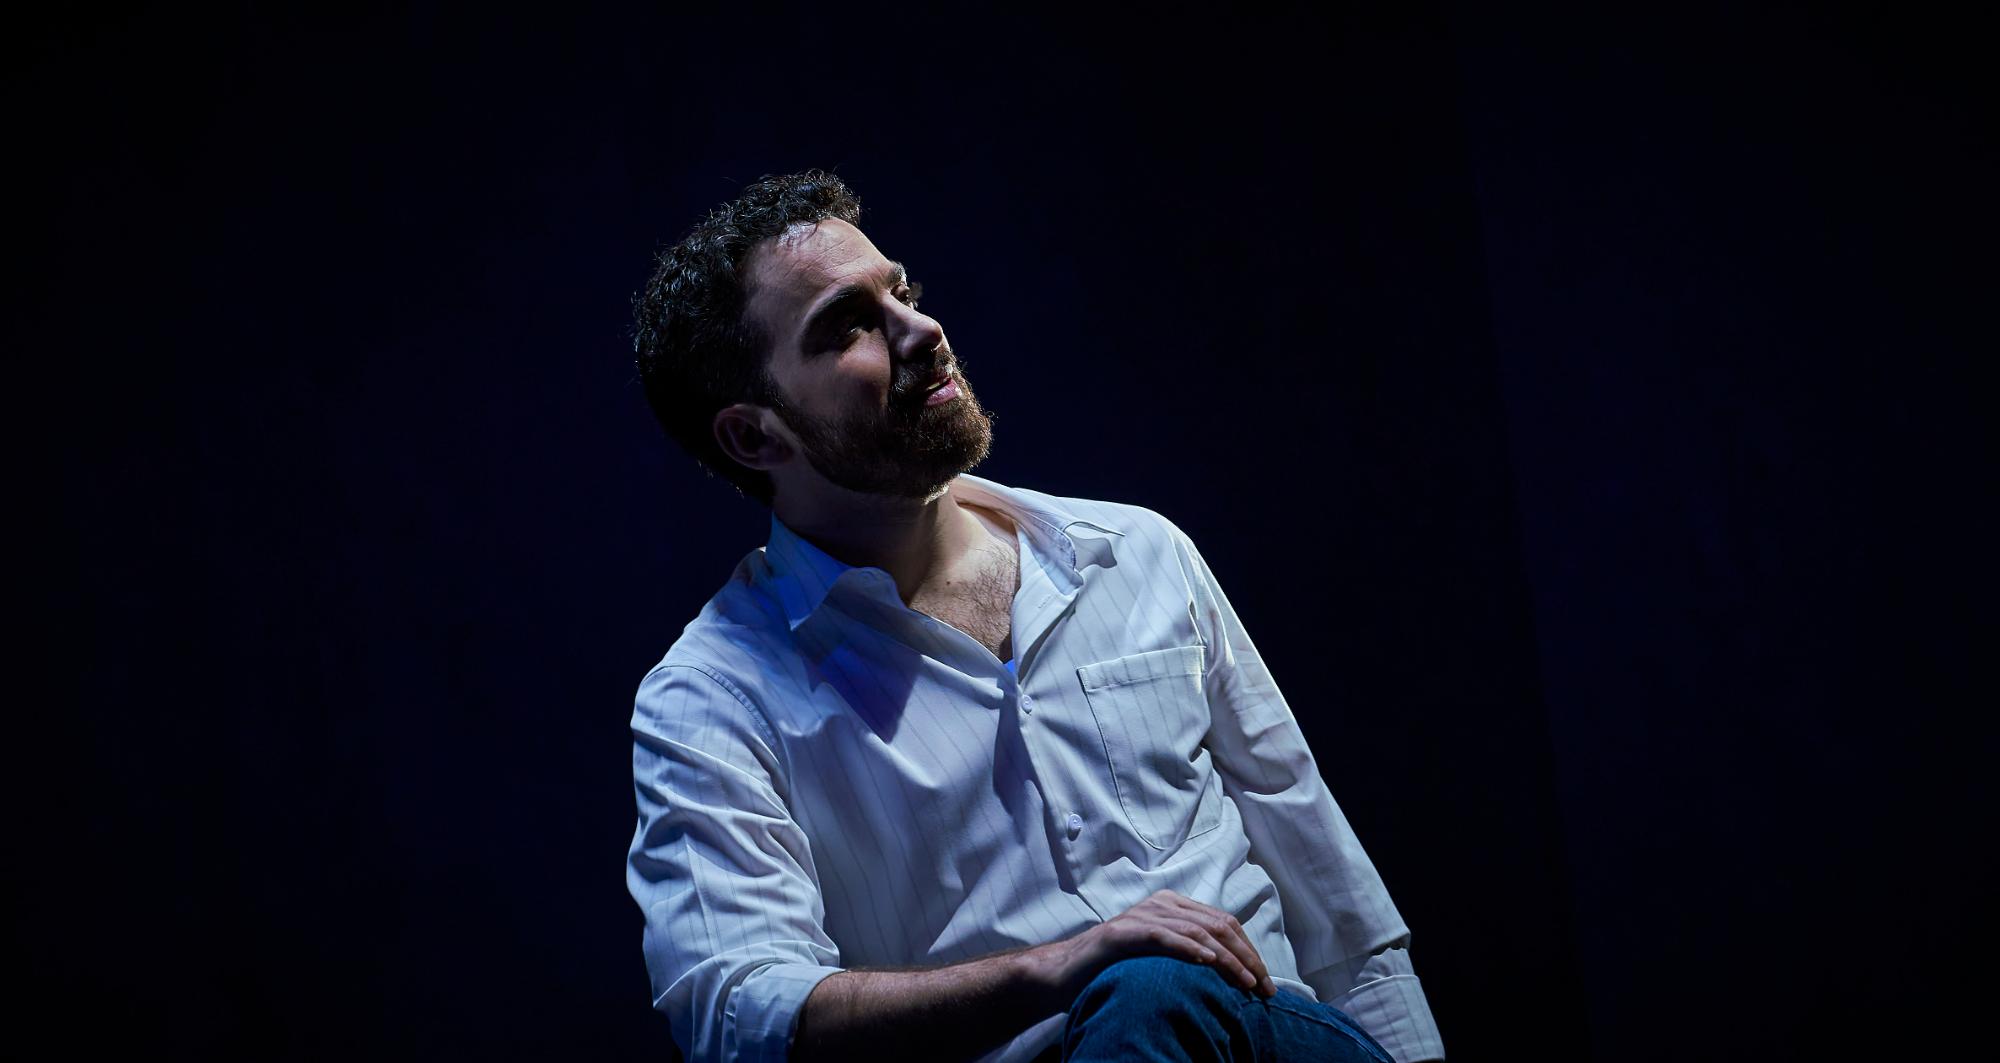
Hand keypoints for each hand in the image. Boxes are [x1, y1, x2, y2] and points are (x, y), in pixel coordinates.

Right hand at [1040, 889, 1277, 1003]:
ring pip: (1197, 932)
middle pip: (1217, 925)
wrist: (1066, 972)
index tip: (1266, 983)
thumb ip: (1189, 954)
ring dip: (1227, 959)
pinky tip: (1207, 963)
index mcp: (1173, 906)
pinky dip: (1188, 949)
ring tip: (1245, 983)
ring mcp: (1141, 916)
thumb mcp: (1160, 958)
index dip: (1249, 951)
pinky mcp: (1122, 933)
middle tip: (1265, 989)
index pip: (1224, 923)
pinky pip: (1162, 936)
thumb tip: (1233, 976)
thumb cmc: (1116, 969)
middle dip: (1247, 958)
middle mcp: (1161, 905)